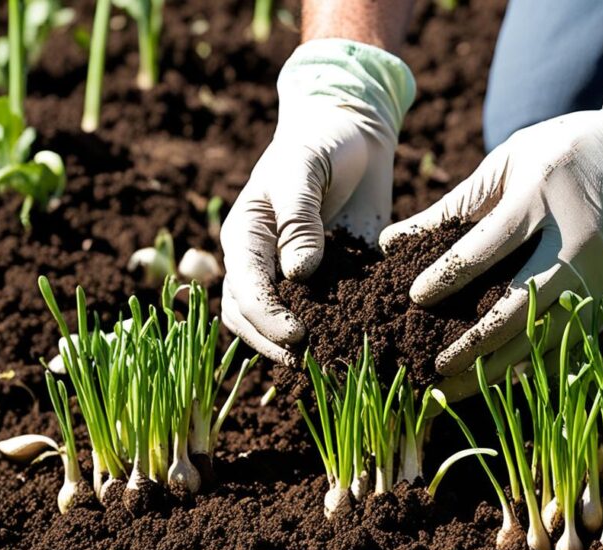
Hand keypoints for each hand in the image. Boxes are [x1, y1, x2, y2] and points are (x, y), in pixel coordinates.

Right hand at [220, 39, 414, 365]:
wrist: (353, 134)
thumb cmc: (321, 143)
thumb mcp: (305, 169)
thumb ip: (299, 219)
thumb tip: (299, 273)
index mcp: (247, 236)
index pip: (244, 289)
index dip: (266, 318)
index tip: (296, 335)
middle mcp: (263, 263)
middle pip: (249, 319)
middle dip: (274, 344)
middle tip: (312, 360)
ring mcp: (292, 276)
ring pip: (277, 325)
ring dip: (297, 348)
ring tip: (330, 363)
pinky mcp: (328, 282)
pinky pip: (323, 316)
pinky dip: (333, 333)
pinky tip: (357, 346)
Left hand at [381, 43, 602, 399]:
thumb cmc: (570, 150)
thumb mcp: (512, 159)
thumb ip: (455, 204)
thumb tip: (393, 242)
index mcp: (539, 198)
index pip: (483, 250)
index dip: (446, 278)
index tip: (415, 299)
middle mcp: (572, 243)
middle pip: (515, 308)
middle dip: (472, 344)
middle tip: (434, 366)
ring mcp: (597, 275)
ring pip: (544, 337)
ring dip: (499, 368)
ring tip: (458, 387)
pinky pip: (569, 342)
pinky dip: (534, 364)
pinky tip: (500, 379)